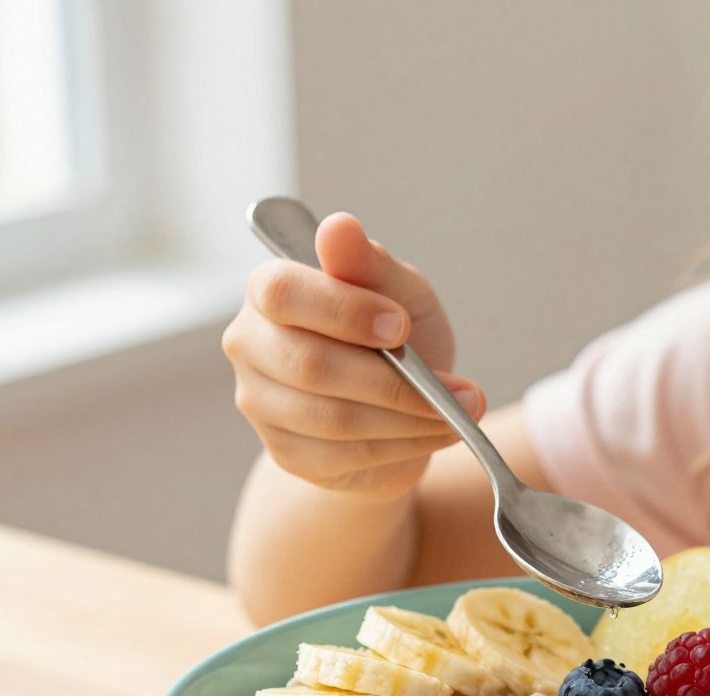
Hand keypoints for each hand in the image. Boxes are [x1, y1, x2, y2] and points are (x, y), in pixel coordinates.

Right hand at [222, 212, 486, 497]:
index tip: (403, 326)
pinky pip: (344, 455)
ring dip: (408, 418)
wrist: (398, 406)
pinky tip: (435, 433)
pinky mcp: (285, 453)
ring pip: (332, 418)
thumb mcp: (399, 290)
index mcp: (269, 288)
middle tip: (457, 388)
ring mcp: (260, 403)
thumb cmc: (393, 334)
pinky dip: (402, 446)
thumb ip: (371, 263)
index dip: (345, 311)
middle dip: (393, 381)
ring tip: (459, 412)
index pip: (283, 292)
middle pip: (309, 365)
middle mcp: (250, 344)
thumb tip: (338, 227)